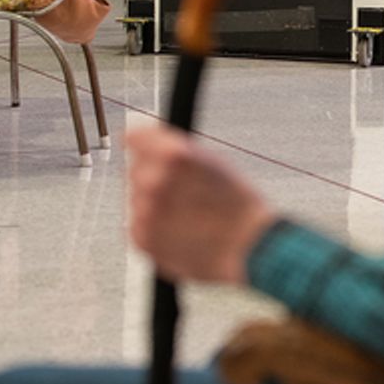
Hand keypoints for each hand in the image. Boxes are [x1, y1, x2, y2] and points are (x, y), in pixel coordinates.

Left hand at [128, 125, 276, 283]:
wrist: (247, 246)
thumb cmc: (237, 205)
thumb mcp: (212, 161)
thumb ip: (177, 152)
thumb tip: (153, 147)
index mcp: (173, 155)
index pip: (136, 137)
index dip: (143, 144)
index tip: (143, 149)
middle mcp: (154, 180)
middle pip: (136, 170)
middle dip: (153, 177)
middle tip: (180, 192)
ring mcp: (145, 211)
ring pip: (137, 198)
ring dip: (154, 204)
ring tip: (185, 215)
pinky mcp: (141, 237)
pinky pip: (138, 225)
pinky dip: (153, 227)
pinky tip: (178, 230)